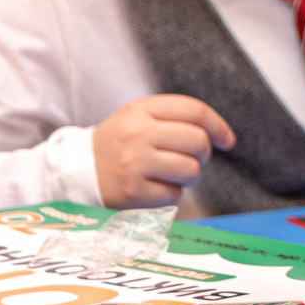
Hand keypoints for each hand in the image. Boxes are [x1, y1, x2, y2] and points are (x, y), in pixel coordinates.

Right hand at [92, 96, 233, 208]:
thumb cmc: (121, 144)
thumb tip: (223, 136)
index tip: (227, 140)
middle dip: (203, 154)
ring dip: (189, 176)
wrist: (77, 172)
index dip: (218, 126)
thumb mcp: (139, 118)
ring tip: (171, 175)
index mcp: (140, 110)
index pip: (194, 111)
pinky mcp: (132, 191)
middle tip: (192, 160)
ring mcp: (133, 163)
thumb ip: (177, 118)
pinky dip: (171, 194)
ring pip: (191, 170)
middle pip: (198, 141)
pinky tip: (153, 188)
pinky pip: (174, 194)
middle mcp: (136, 133)